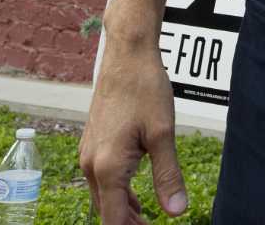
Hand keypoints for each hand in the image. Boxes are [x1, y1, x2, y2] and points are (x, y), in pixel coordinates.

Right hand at [82, 45, 188, 220]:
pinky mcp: (92, 144)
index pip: (114, 220)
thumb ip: (168, 176)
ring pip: (103, 197)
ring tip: (147, 221)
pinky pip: (102, 181)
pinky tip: (136, 199)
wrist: (126, 56)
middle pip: (106, 213)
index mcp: (108, 167)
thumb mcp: (163, 134)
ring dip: (123, 212)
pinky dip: (117, 195)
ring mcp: (89, 154)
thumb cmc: (145, 88)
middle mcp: (91, 165)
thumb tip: (176, 212)